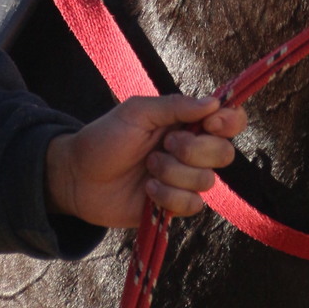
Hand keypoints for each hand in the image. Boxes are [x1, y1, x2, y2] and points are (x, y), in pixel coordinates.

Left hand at [44, 94, 245, 226]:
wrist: (79, 177)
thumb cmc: (105, 137)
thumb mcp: (136, 112)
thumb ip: (175, 106)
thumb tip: (214, 101)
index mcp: (186, 122)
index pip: (229, 121)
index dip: (229, 122)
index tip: (211, 123)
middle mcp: (192, 150)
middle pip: (224, 153)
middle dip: (194, 150)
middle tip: (166, 144)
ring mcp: (184, 179)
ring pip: (207, 181)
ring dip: (174, 173)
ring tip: (148, 167)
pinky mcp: (175, 205)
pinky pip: (193, 205)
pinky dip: (169, 197)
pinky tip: (148, 190)